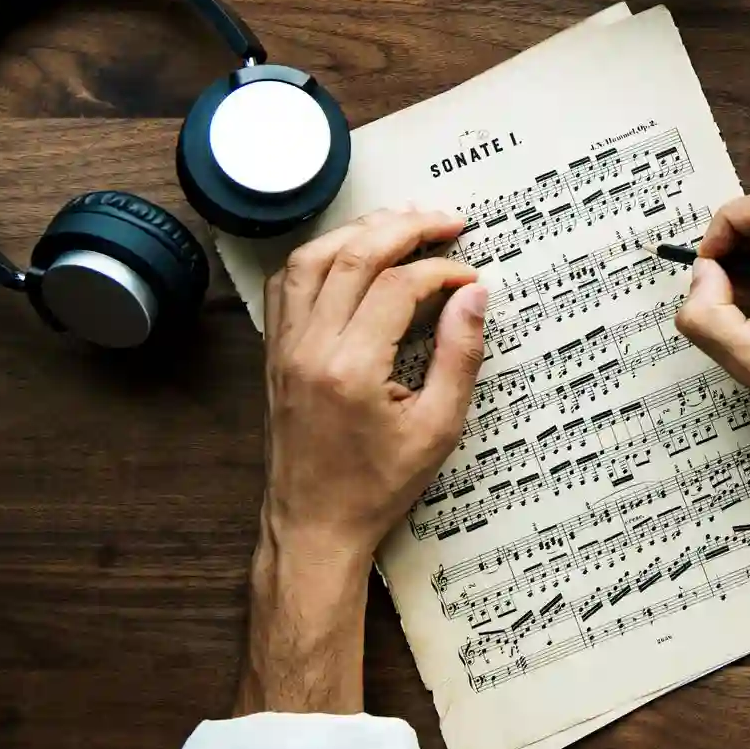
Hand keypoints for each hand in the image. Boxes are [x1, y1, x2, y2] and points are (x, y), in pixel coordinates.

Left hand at [260, 205, 486, 565]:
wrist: (314, 527)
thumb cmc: (377, 487)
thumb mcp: (438, 429)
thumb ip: (460, 356)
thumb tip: (475, 295)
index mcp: (351, 368)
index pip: (399, 287)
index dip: (442, 270)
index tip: (471, 278)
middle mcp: (309, 348)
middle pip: (352, 256)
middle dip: (404, 228)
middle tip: (445, 220)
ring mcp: (284, 347)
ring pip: (312, 258)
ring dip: (358, 232)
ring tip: (401, 223)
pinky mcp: (274, 353)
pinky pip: (288, 284)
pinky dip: (319, 256)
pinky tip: (350, 253)